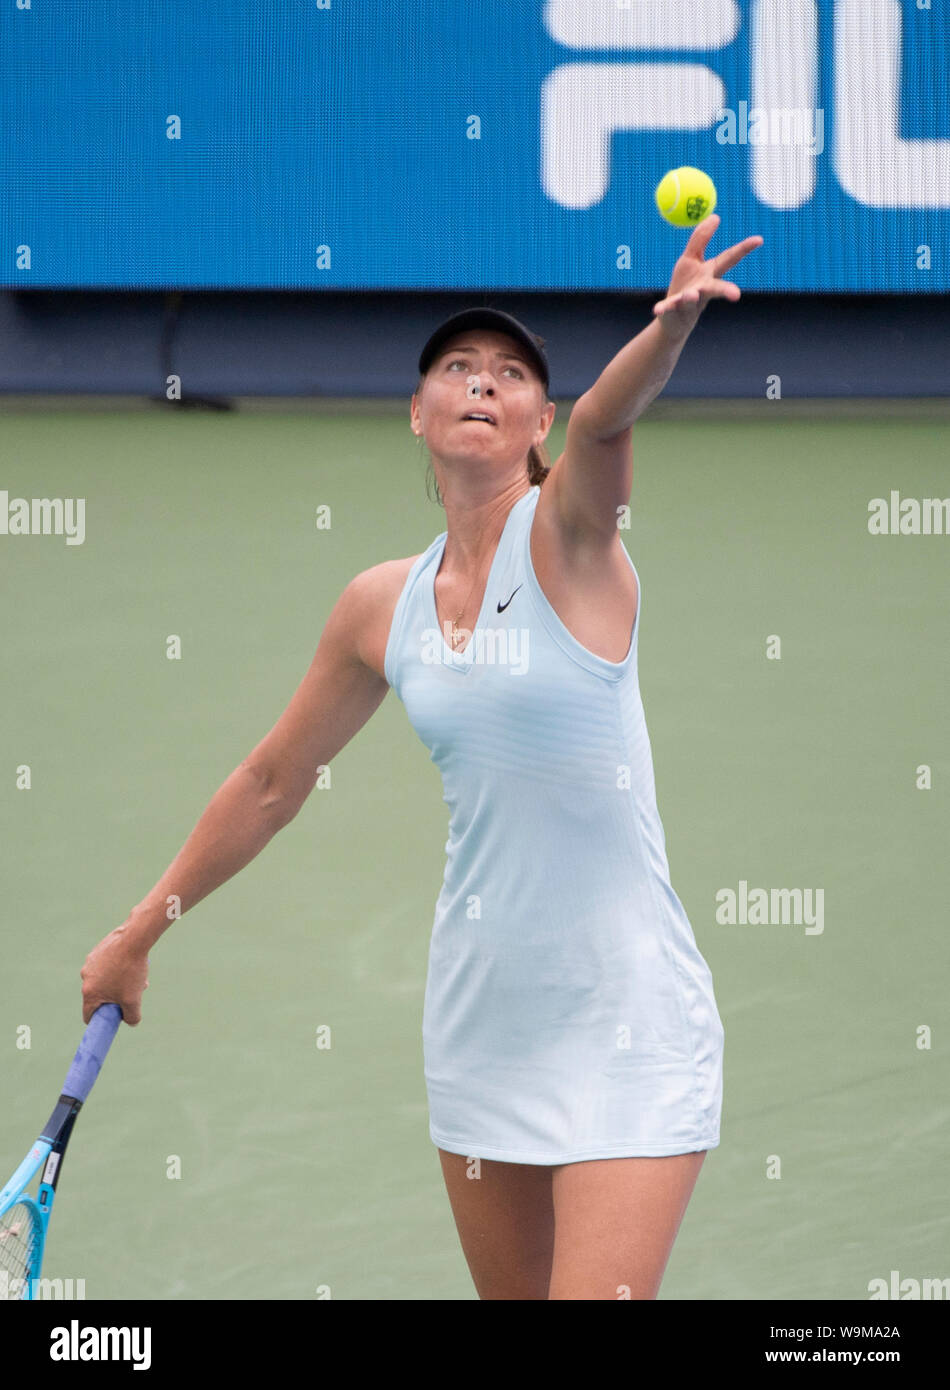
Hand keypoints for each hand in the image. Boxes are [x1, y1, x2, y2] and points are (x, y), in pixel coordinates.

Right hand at [81, 921, 149, 1025]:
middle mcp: (85, 978)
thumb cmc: (131, 971)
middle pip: (99, 996)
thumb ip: (132, 1017)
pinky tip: (133, 963)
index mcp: (89, 993)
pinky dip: (118, 968)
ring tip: (138, 977)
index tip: (112, 1019)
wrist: (133, 939)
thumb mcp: (133, 1000)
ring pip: (105, 980)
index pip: (88, 1015)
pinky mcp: (97, 951)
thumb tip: (130, 1021)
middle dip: (116, 998)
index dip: (99, 1021)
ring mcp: (90, 963)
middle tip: (133, 992)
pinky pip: (106, 966)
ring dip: (119, 982)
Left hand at [653, 215, 763, 334]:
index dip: (743, 249)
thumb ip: (701, 239)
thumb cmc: (685, 285)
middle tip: (736, 294)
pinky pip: (667, 309)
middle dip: (726, 290)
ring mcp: (687, 302)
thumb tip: (715, 216)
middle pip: (716, 287)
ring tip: (691, 295)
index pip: (728, 260)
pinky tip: (658, 309)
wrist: (672, 319)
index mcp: (709, 275)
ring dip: (691, 296)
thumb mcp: (690, 259)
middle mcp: (702, 289)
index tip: (759, 239)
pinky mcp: (671, 311)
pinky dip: (663, 308)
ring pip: (692, 299)